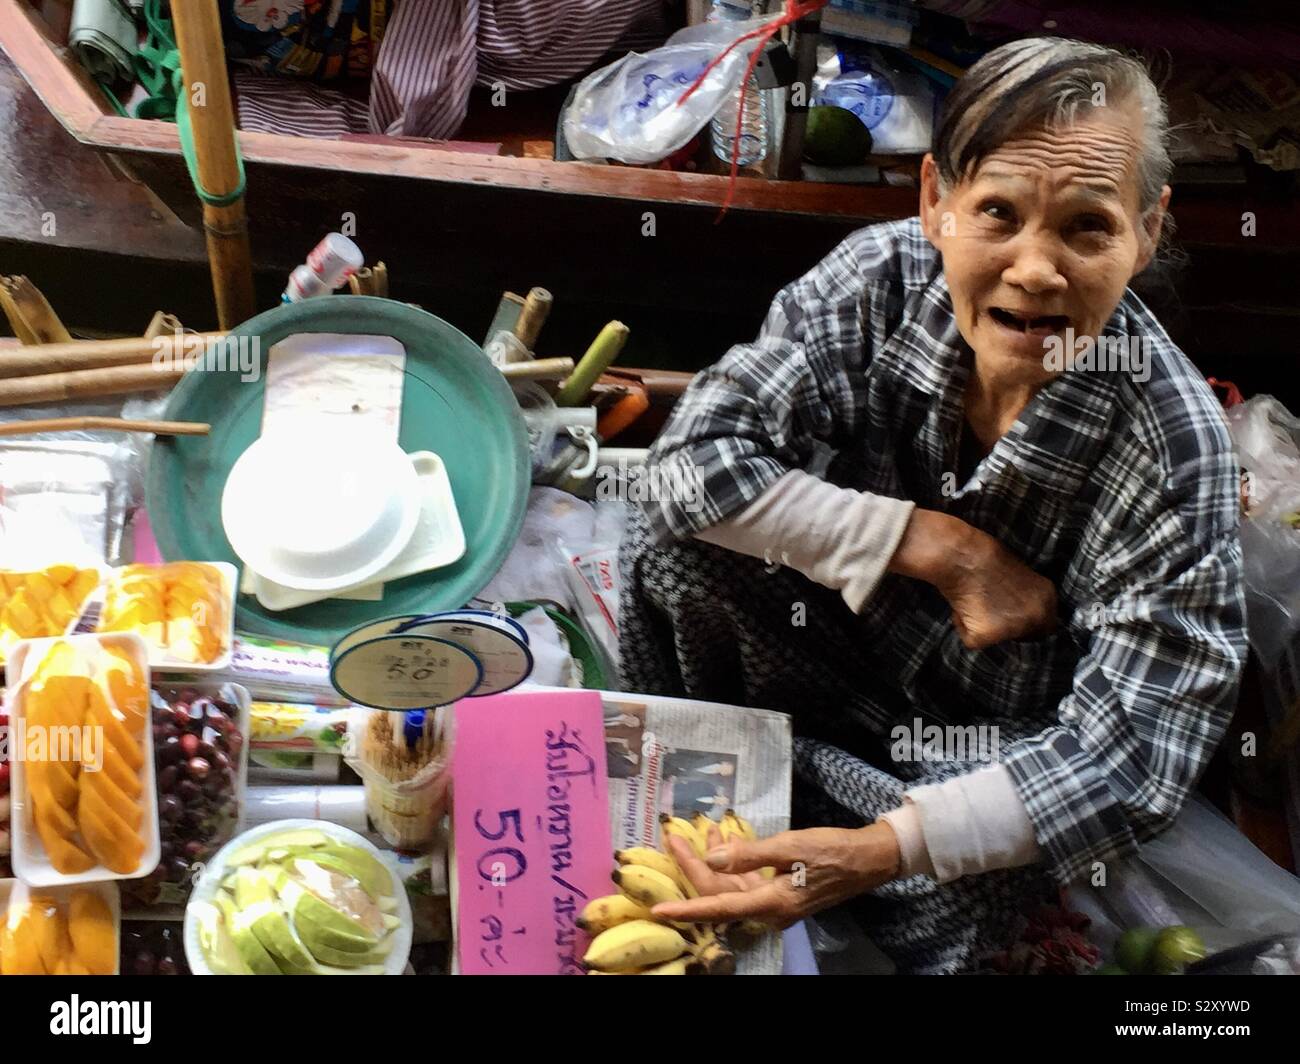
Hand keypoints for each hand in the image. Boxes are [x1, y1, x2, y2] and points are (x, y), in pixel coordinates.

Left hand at [651, 823, 901, 929]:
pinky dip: (734, 862)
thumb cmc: (833, 850)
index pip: (719, 907)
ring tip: (702, 831)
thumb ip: (750, 855)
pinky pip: (747, 882)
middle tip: (673, 837)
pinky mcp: (781, 893)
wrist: (869, 858)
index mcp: (772, 904)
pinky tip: (726, 840)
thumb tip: (712, 859)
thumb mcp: (791, 846)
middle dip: (695, 866)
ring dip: (715, 860)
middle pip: (721, 893)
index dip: (687, 908)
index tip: (660, 909)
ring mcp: (776, 903)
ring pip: (732, 886)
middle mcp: (770, 910)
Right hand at [891, 509, 1056, 649]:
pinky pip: (972, 640)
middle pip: (1029, 637)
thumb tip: (1018, 609)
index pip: (1047, 623)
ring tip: (975, 603)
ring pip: (998, 640)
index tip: (1012, 616)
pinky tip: (961, 607)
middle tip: (993, 615)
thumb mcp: (1020, 572)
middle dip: (1011, 630)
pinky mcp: (988, 636)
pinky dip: (963, 626)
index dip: (1027, 621)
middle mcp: (1037, 616)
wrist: (961, 556)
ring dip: (986, 627)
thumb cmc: (984, 556)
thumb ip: (1027, 595)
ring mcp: (1014, 628)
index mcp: (1048, 597)